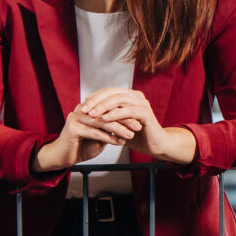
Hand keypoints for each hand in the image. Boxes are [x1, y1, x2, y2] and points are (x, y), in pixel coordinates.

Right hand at [32, 98, 138, 175]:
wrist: (62, 157)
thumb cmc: (81, 146)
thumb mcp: (100, 134)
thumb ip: (110, 127)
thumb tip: (130, 122)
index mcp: (88, 108)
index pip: (110, 107)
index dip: (125, 113)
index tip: (140, 120)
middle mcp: (81, 110)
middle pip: (107, 112)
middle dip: (125, 119)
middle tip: (138, 126)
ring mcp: (76, 118)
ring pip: (102, 122)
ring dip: (119, 129)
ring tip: (131, 135)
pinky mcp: (72, 128)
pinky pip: (95, 132)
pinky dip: (109, 138)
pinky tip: (119, 142)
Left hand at [77, 87, 196, 166]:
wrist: (153, 145)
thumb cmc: (134, 135)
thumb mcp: (115, 123)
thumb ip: (104, 115)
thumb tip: (83, 110)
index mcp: (129, 96)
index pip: (108, 91)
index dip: (94, 97)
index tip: (82, 105)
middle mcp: (136, 97)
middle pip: (112, 92)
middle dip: (96, 101)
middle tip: (84, 109)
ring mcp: (142, 104)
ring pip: (120, 99)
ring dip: (103, 106)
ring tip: (92, 114)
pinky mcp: (147, 113)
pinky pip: (129, 111)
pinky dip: (115, 114)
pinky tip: (104, 119)